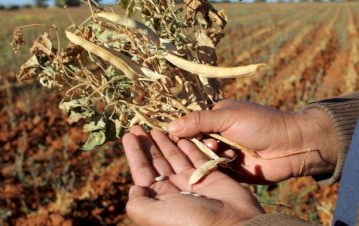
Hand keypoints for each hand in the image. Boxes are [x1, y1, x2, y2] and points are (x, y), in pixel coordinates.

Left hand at [122, 126, 263, 225]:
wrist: (232, 225)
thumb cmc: (192, 221)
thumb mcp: (155, 214)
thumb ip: (139, 203)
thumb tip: (133, 188)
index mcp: (159, 199)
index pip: (142, 171)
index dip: (134, 153)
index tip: (128, 135)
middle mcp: (174, 189)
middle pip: (157, 162)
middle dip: (147, 144)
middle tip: (139, 126)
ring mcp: (192, 182)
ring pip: (175, 157)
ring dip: (165, 142)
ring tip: (156, 127)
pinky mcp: (210, 176)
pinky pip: (196, 157)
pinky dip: (189, 146)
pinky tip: (180, 135)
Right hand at [168, 99, 337, 182]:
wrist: (291, 146)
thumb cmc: (261, 124)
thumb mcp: (228, 117)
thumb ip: (199, 121)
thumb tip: (169, 126)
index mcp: (215, 115)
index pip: (189, 122)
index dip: (182, 129)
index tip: (174, 136)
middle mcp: (216, 132)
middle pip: (192, 141)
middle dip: (198, 144)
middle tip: (213, 145)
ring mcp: (222, 150)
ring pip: (201, 155)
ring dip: (210, 154)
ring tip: (226, 153)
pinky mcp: (228, 167)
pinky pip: (212, 168)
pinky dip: (218, 165)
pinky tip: (231, 161)